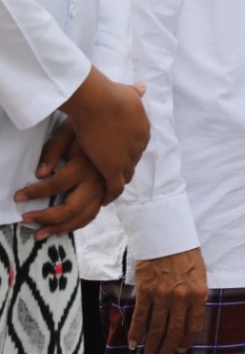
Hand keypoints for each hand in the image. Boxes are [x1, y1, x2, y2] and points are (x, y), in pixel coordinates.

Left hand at [15, 123, 105, 238]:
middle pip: (71, 209)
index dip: (35, 193)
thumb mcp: (68, 132)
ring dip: (62, 227)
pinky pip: (94, 213)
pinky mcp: (106, 190)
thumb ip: (53, 152)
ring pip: (84, 216)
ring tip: (42, 233)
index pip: (56, 184)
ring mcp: (104, 187)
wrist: (118, 120)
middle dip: (47, 218)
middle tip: (27, 220)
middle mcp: (97, 180)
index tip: (18, 197)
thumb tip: (40, 173)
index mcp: (85, 165)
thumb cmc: (90, 124)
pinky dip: (79, 223)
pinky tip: (64, 227)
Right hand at [58, 70, 148, 202]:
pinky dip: (111, 194)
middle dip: (124, 165)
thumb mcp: (128, 92)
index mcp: (143, 128)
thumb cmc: (109, 95)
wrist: (100, 103)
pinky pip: (115, 187)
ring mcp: (128, 157)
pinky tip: (105, 200)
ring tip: (108, 189)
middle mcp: (140, 144)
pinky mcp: (114, 168)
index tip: (118, 153)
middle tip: (112, 174)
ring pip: (126, 175)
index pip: (137, 144)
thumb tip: (143, 87)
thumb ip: (135, 93)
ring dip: (118, 182)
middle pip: (133, 160)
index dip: (127, 149)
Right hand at [130, 249, 206, 353]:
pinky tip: (134, 343)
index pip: (194, 325)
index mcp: (199, 293)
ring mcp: (162, 295)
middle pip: (174, 331)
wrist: (166, 237)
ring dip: (153, 344)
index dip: (186, 341)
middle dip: (169, 349)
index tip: (181, 350)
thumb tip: (189, 319)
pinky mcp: (145, 291)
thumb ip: (196, 296)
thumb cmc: (185, 254)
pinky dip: (136, 332)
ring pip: (157, 327)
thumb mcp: (200, 275)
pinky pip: (140, 317)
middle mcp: (181, 297)